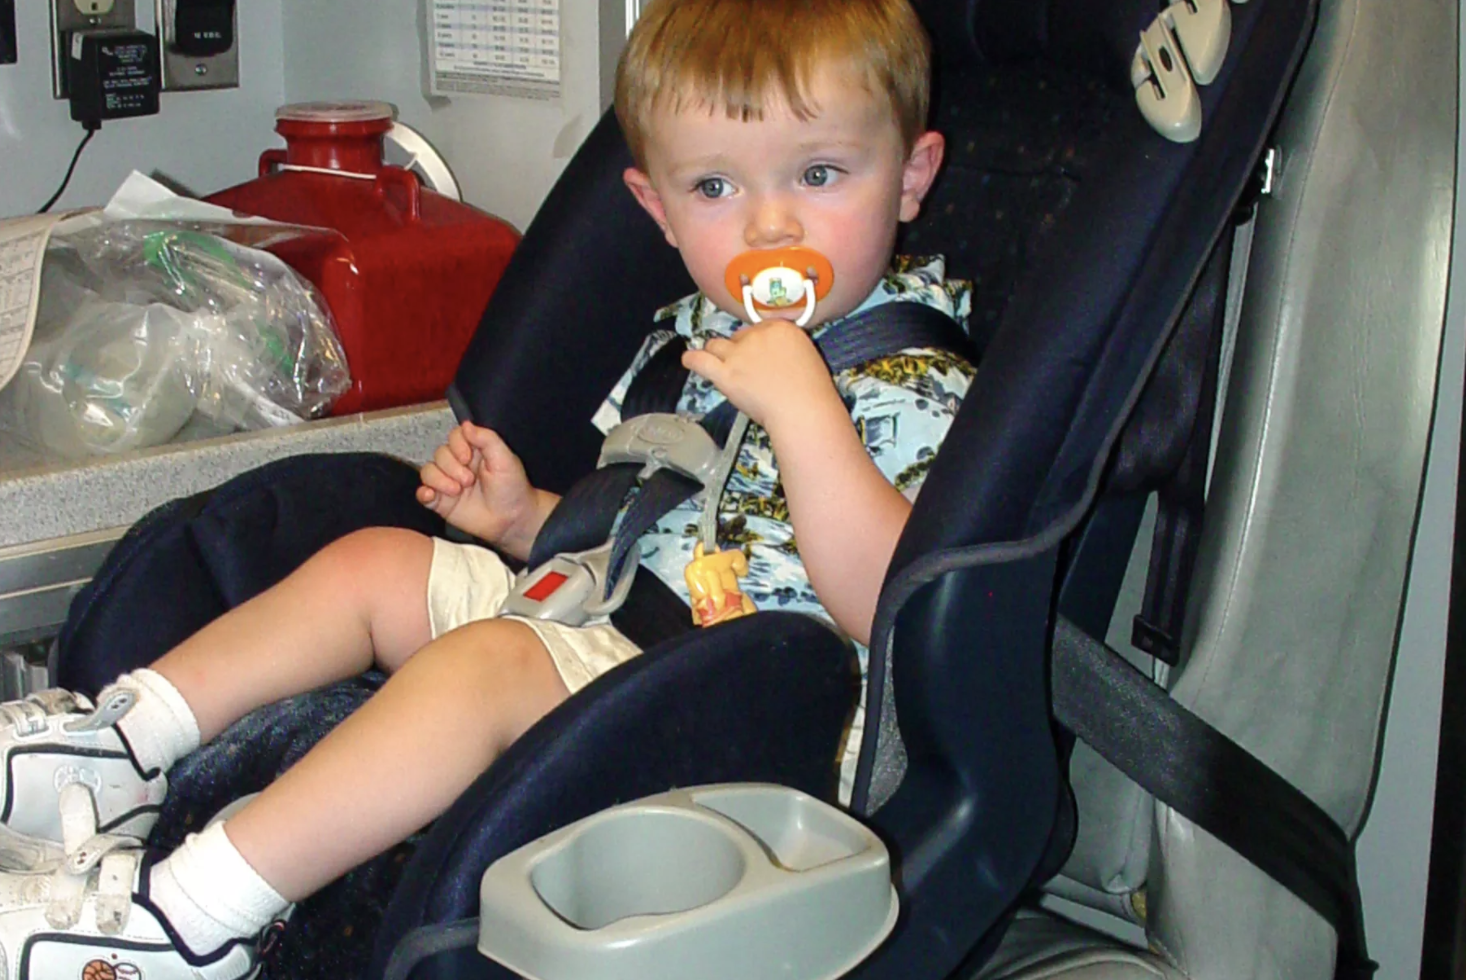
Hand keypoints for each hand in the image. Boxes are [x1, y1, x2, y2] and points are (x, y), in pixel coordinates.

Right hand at [417, 422, 555, 558]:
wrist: (513, 520)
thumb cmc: (513, 488)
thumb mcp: (505, 459)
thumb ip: (486, 439)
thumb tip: (466, 425)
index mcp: (474, 451)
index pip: (454, 437)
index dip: (457, 445)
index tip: (468, 458)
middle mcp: (459, 464)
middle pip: (440, 454)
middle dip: (453, 467)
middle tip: (469, 480)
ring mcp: (448, 483)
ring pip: (428, 472)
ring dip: (440, 480)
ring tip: (457, 491)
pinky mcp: (442, 502)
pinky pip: (422, 494)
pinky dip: (423, 493)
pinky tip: (431, 495)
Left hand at [680, 320, 841, 431]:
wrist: (803, 411)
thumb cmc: (811, 392)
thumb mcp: (805, 358)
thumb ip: (785, 350)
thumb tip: (771, 357)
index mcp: (780, 328)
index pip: (757, 328)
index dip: (755, 342)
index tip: (758, 355)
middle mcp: (756, 335)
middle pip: (737, 337)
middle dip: (738, 350)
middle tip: (747, 370)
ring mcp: (738, 354)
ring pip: (716, 345)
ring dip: (716, 353)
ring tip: (717, 363)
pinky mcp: (725, 373)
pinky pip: (700, 360)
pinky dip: (692, 359)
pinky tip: (688, 360)